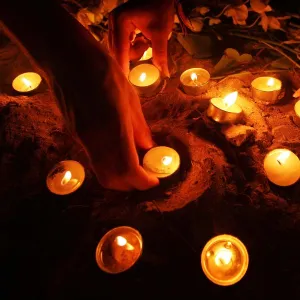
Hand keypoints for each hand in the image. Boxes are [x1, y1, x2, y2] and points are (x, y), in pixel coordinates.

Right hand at [71, 52, 159, 190]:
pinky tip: (120, 151)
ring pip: (101, 172)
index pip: (128, 171)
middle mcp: (94, 140)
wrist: (66, 57)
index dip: (143, 182)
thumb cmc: (103, 70)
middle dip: (131, 184)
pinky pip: (94, 159)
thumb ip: (139, 128)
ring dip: (120, 176)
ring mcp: (81, 139)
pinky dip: (110, 164)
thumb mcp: (130, 97)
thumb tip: (148, 149)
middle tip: (146, 175)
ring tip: (136, 164)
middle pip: (112, 180)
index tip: (155, 180)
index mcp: (113, 128)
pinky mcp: (74, 135)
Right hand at [109, 0, 173, 76]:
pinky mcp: (116, 26)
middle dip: (132, 55)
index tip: (124, 81)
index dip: (123, 65)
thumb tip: (164, 73)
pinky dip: (131, 47)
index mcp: (121, 21)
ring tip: (144, 41)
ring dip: (132, 51)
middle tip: (145, 46)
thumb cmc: (161, 9)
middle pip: (117, 51)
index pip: (120, 49)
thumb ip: (160, 54)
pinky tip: (140, 40)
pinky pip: (120, 45)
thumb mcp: (161, 33)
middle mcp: (113, 22)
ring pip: (119, 49)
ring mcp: (113, 24)